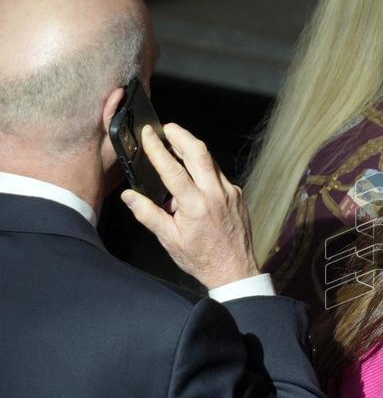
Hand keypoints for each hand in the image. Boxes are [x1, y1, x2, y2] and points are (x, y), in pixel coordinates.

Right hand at [121, 123, 258, 289]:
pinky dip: (204, 168)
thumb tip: (129, 196)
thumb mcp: (169, 239)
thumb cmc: (202, 258)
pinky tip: (193, 173)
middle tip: (166, 128)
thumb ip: (148, 215)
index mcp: (195, 205)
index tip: (148, 133)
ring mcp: (230, 192)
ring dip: (193, 149)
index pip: (172, 168)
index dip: (158, 148)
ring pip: (211, 161)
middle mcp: (215, 194)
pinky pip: (219, 174)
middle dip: (181, 135)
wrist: (234, 269)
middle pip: (199, 152)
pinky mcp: (237, 195)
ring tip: (176, 144)